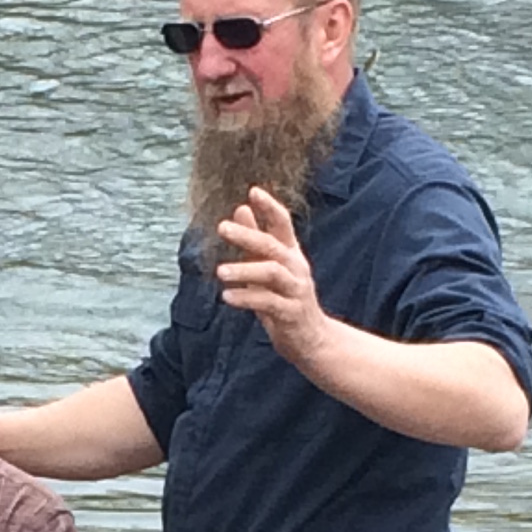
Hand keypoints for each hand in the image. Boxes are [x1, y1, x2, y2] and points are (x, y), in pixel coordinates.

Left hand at [212, 186, 331, 369]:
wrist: (311, 339)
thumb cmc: (285, 300)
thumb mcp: (269, 267)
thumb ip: (256, 241)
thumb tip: (240, 208)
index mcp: (291, 253)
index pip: (283, 224)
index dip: (269, 207)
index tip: (253, 191)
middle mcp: (296, 268)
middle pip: (273, 246)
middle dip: (248, 235)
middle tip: (222, 227)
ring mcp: (295, 290)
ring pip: (271, 273)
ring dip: (244, 270)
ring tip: (220, 272)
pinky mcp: (291, 313)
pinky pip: (267, 302)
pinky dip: (246, 298)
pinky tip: (227, 297)